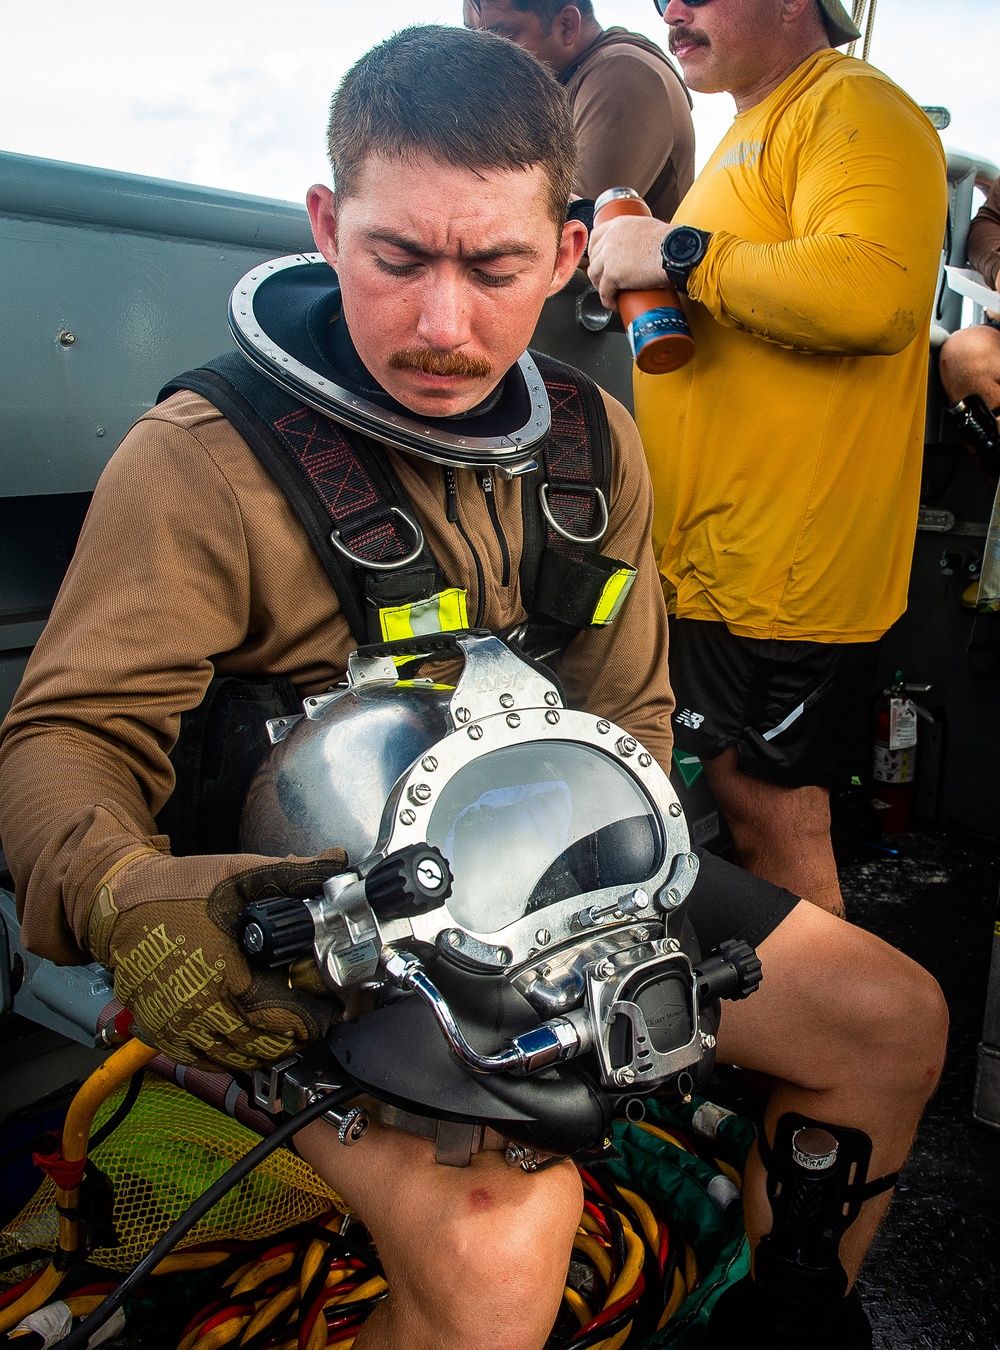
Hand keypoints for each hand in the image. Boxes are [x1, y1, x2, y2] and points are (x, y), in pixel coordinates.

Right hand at [86, 849, 346, 1072]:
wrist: (117, 905)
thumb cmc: (174, 891)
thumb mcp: (238, 875)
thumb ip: (293, 875)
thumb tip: (336, 864)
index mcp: (222, 976)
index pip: (282, 1019)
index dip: (314, 1017)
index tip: (331, 1007)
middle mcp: (197, 1012)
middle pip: (264, 1046)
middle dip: (296, 1034)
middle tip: (315, 1016)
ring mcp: (176, 1028)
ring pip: (237, 1059)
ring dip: (267, 1048)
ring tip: (287, 1026)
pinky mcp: (161, 1034)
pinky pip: (206, 1061)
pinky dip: (233, 1055)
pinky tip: (248, 1036)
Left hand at [587, 216, 673, 310]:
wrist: (673, 252)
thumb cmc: (670, 241)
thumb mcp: (648, 228)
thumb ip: (638, 235)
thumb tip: (643, 246)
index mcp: (618, 225)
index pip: (596, 236)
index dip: (594, 250)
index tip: (597, 258)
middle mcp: (610, 239)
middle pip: (594, 257)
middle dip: (598, 270)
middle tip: (605, 280)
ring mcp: (609, 257)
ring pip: (595, 275)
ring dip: (600, 286)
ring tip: (610, 293)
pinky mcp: (612, 275)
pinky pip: (604, 292)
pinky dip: (608, 300)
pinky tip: (614, 304)